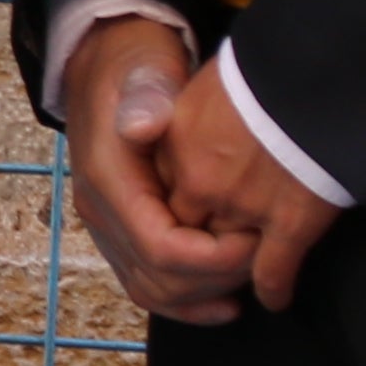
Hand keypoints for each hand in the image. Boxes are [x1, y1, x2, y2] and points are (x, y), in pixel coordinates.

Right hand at [59, 13, 255, 326]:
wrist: (105, 63)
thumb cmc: (134, 66)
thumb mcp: (143, 70)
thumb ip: (146, 98)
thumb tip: (144, 126)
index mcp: (107, 182)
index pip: (163, 250)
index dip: (215, 258)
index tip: (258, 240)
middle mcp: (99, 213)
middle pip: (161, 280)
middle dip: (219, 278)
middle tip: (266, 256)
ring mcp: (106, 227)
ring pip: (154, 291)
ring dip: (207, 293)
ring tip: (252, 275)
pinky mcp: (121, 232)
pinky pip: (149, 284)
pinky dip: (188, 301)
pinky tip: (226, 302)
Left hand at [158, 49, 341, 313]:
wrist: (321, 64)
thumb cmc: (265, 65)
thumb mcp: (204, 79)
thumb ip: (189, 113)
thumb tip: (184, 122)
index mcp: (175, 141)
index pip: (157, 197)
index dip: (174, 212)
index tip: (186, 218)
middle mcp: (198, 180)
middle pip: (186, 235)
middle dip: (200, 248)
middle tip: (216, 252)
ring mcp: (242, 204)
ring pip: (225, 257)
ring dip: (234, 267)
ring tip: (245, 269)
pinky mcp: (289, 220)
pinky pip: (272, 270)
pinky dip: (273, 288)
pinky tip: (276, 298)